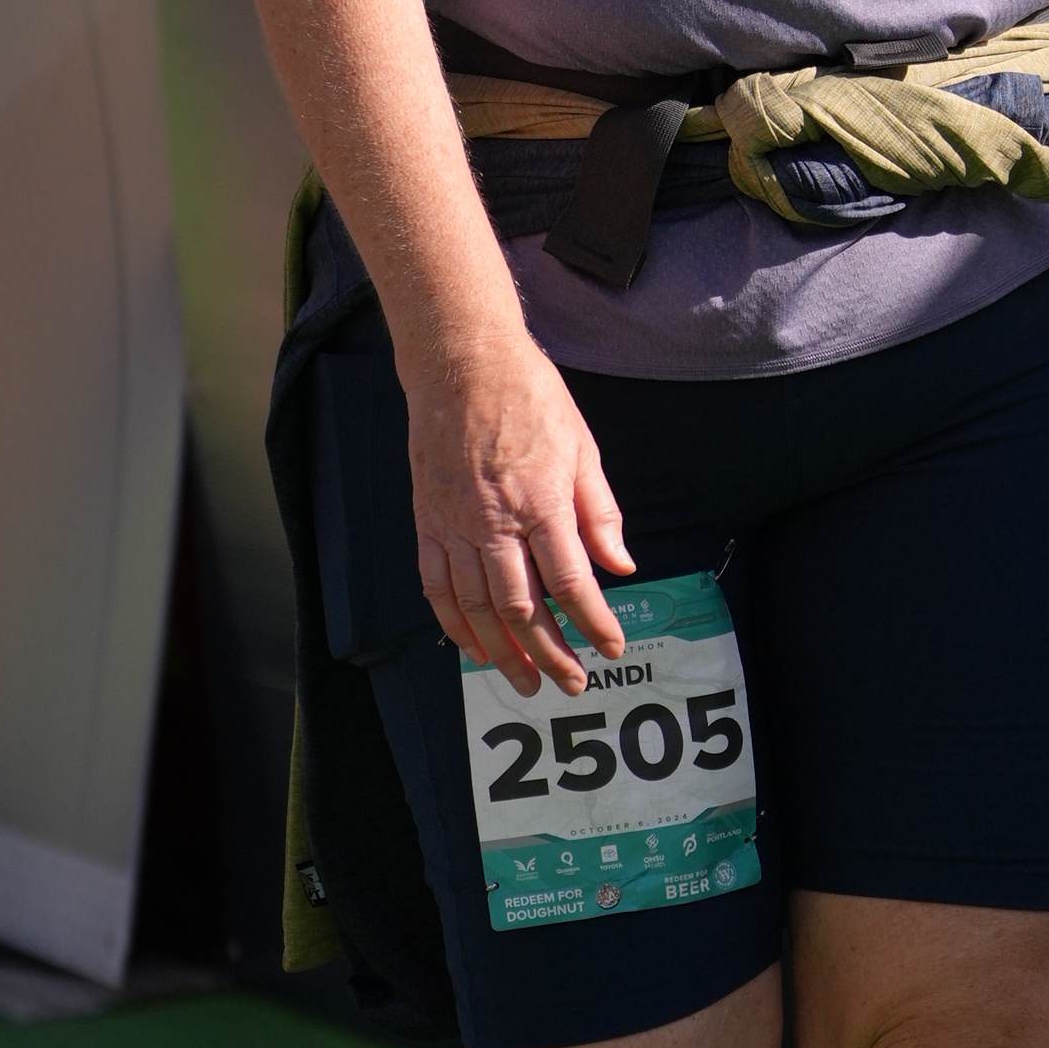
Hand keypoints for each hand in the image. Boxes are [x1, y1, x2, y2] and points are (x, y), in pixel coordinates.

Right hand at [401, 328, 633, 693]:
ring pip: (477, 606)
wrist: (462, 363)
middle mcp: (495, 520)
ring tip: (525, 681)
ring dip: (502, 651)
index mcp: (542, 501)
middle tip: (571, 683)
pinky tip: (472, 647)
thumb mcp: (582, 448)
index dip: (593, 622)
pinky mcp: (428, 521)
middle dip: (549, 653)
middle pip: (522, 607)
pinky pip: (437, 586)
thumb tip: (621, 565)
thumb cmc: (529, 398)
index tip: (610, 648)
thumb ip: (599, 513)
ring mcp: (455, 524)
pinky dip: (454, 624)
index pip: (572, 581)